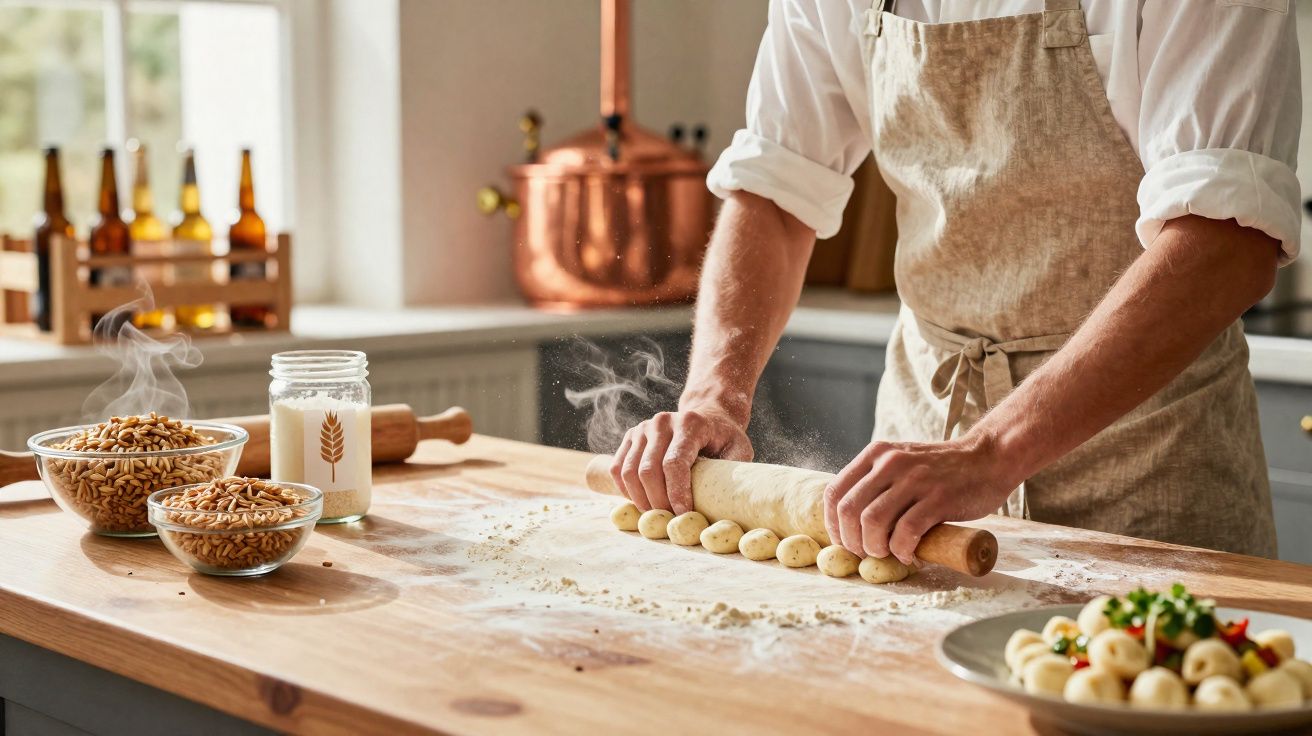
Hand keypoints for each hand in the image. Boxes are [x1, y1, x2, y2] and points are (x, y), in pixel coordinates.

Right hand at [610, 406, 752, 514]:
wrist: (706, 415)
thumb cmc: (724, 438)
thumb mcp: (739, 449)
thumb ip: (733, 472)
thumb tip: (725, 503)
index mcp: (690, 423)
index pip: (674, 463)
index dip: (675, 493)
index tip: (683, 515)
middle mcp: (663, 422)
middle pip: (648, 470)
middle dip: (657, 502)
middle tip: (669, 521)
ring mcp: (643, 428)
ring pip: (629, 472)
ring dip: (641, 500)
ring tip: (657, 515)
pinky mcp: (631, 436)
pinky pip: (618, 469)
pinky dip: (626, 491)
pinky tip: (642, 502)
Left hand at [822, 435, 1020, 565]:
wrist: (988, 458)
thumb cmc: (942, 469)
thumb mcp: (901, 461)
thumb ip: (876, 481)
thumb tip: (850, 522)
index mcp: (876, 454)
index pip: (834, 493)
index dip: (833, 524)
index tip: (844, 541)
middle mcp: (890, 463)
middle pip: (849, 511)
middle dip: (851, 541)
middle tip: (866, 553)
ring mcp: (914, 479)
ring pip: (872, 522)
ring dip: (874, 547)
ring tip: (887, 553)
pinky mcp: (938, 498)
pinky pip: (906, 531)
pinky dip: (902, 550)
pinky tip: (909, 554)